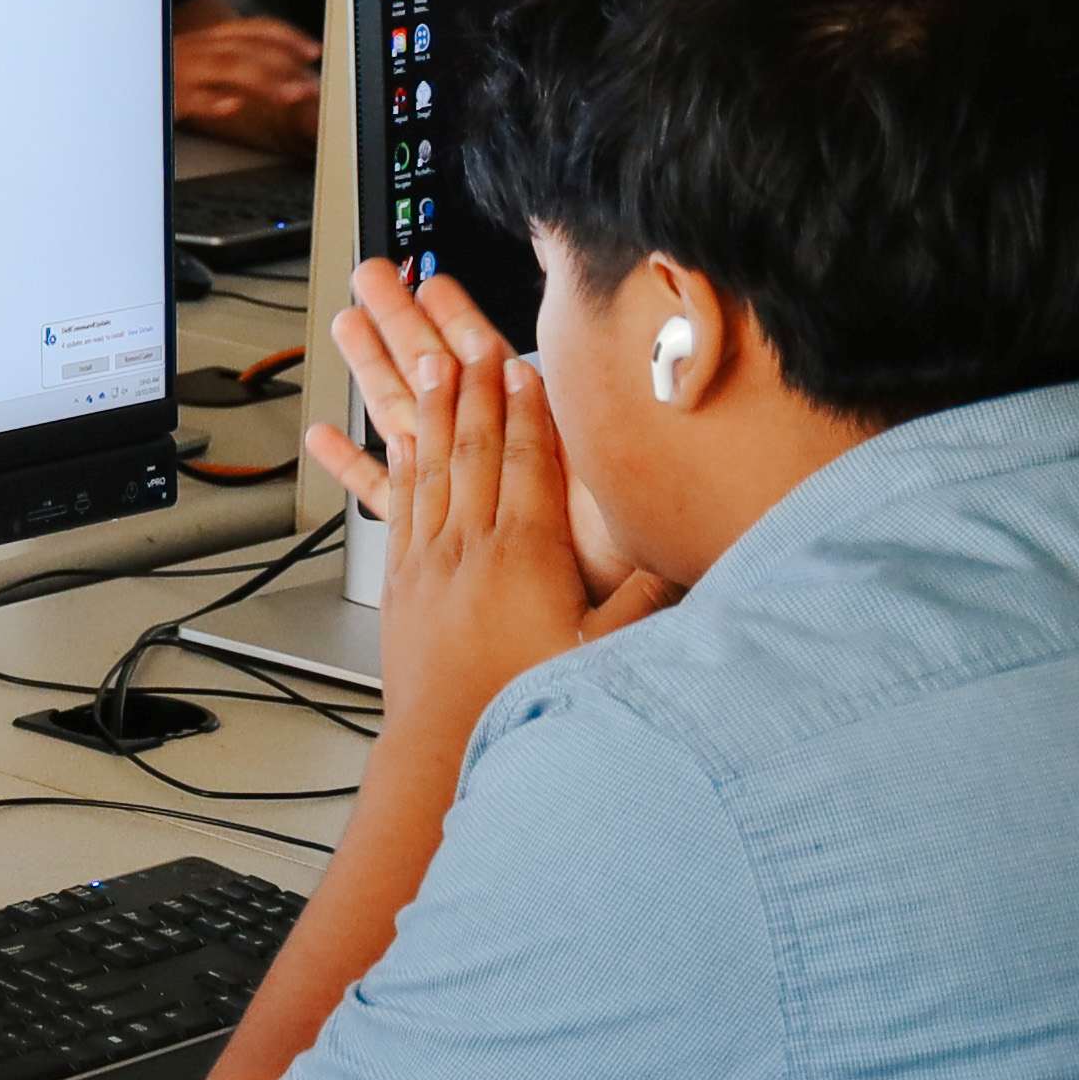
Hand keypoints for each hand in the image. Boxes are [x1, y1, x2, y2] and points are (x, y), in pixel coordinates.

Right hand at [170, 13, 317, 147]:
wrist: (116, 81)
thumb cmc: (166, 77)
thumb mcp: (201, 64)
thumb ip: (235, 63)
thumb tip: (281, 72)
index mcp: (208, 39)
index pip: (253, 29)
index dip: (286, 37)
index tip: (313, 51)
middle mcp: (196, 49)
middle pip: (245, 49)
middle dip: (283, 64)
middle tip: (310, 84)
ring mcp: (180, 71)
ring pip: (226, 68)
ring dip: (263, 81)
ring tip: (289, 95)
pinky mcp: (166, 96)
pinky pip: (190, 97)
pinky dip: (213, 101)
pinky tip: (233, 106)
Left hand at [304, 260, 660, 734]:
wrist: (445, 747)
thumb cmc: (524, 704)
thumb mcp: (603, 655)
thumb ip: (644, 601)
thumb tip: (686, 560)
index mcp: (525, 555)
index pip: (529, 461)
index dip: (528, 409)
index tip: (522, 365)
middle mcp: (470, 546)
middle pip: (474, 446)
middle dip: (471, 384)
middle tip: (463, 332)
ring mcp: (429, 559)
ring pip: (429, 463)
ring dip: (428, 406)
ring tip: (420, 356)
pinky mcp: (401, 579)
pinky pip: (395, 504)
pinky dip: (394, 462)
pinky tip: (392, 437)